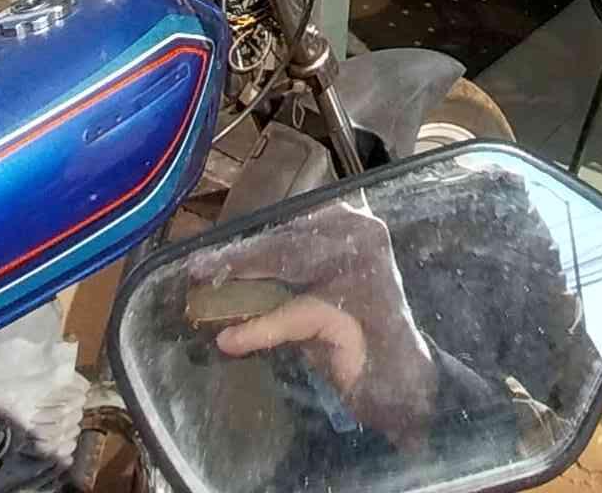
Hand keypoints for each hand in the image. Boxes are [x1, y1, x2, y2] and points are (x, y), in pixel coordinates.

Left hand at [194, 198, 436, 442]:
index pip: (294, 219)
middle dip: (239, 254)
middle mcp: (361, 235)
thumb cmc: (359, 333)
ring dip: (240, 279)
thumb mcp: (323, 291)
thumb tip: (237, 268)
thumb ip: (291, 273)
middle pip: (285, 239)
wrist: (402, 383)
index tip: (217, 243)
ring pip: (285, 264)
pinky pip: (291, 315)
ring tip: (206, 286)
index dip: (253, 234)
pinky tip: (231, 340)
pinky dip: (258, 330)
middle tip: (199, 267)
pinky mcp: (348, 311)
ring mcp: (358, 271)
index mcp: (357, 223)